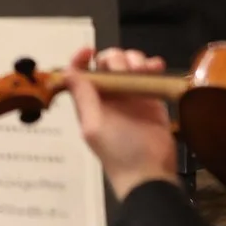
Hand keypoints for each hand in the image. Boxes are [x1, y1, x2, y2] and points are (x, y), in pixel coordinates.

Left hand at [61, 46, 180, 200]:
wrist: (150, 174)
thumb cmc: (118, 153)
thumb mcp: (95, 127)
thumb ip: (84, 98)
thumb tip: (68, 72)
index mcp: (89, 101)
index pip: (80, 73)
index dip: (81, 59)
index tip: (89, 51)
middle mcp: (108, 96)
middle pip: (107, 63)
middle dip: (116, 59)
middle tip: (128, 70)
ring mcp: (130, 96)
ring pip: (129, 64)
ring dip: (135, 60)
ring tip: (144, 70)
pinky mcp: (151, 99)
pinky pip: (149, 75)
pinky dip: (152, 66)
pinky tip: (157, 67)